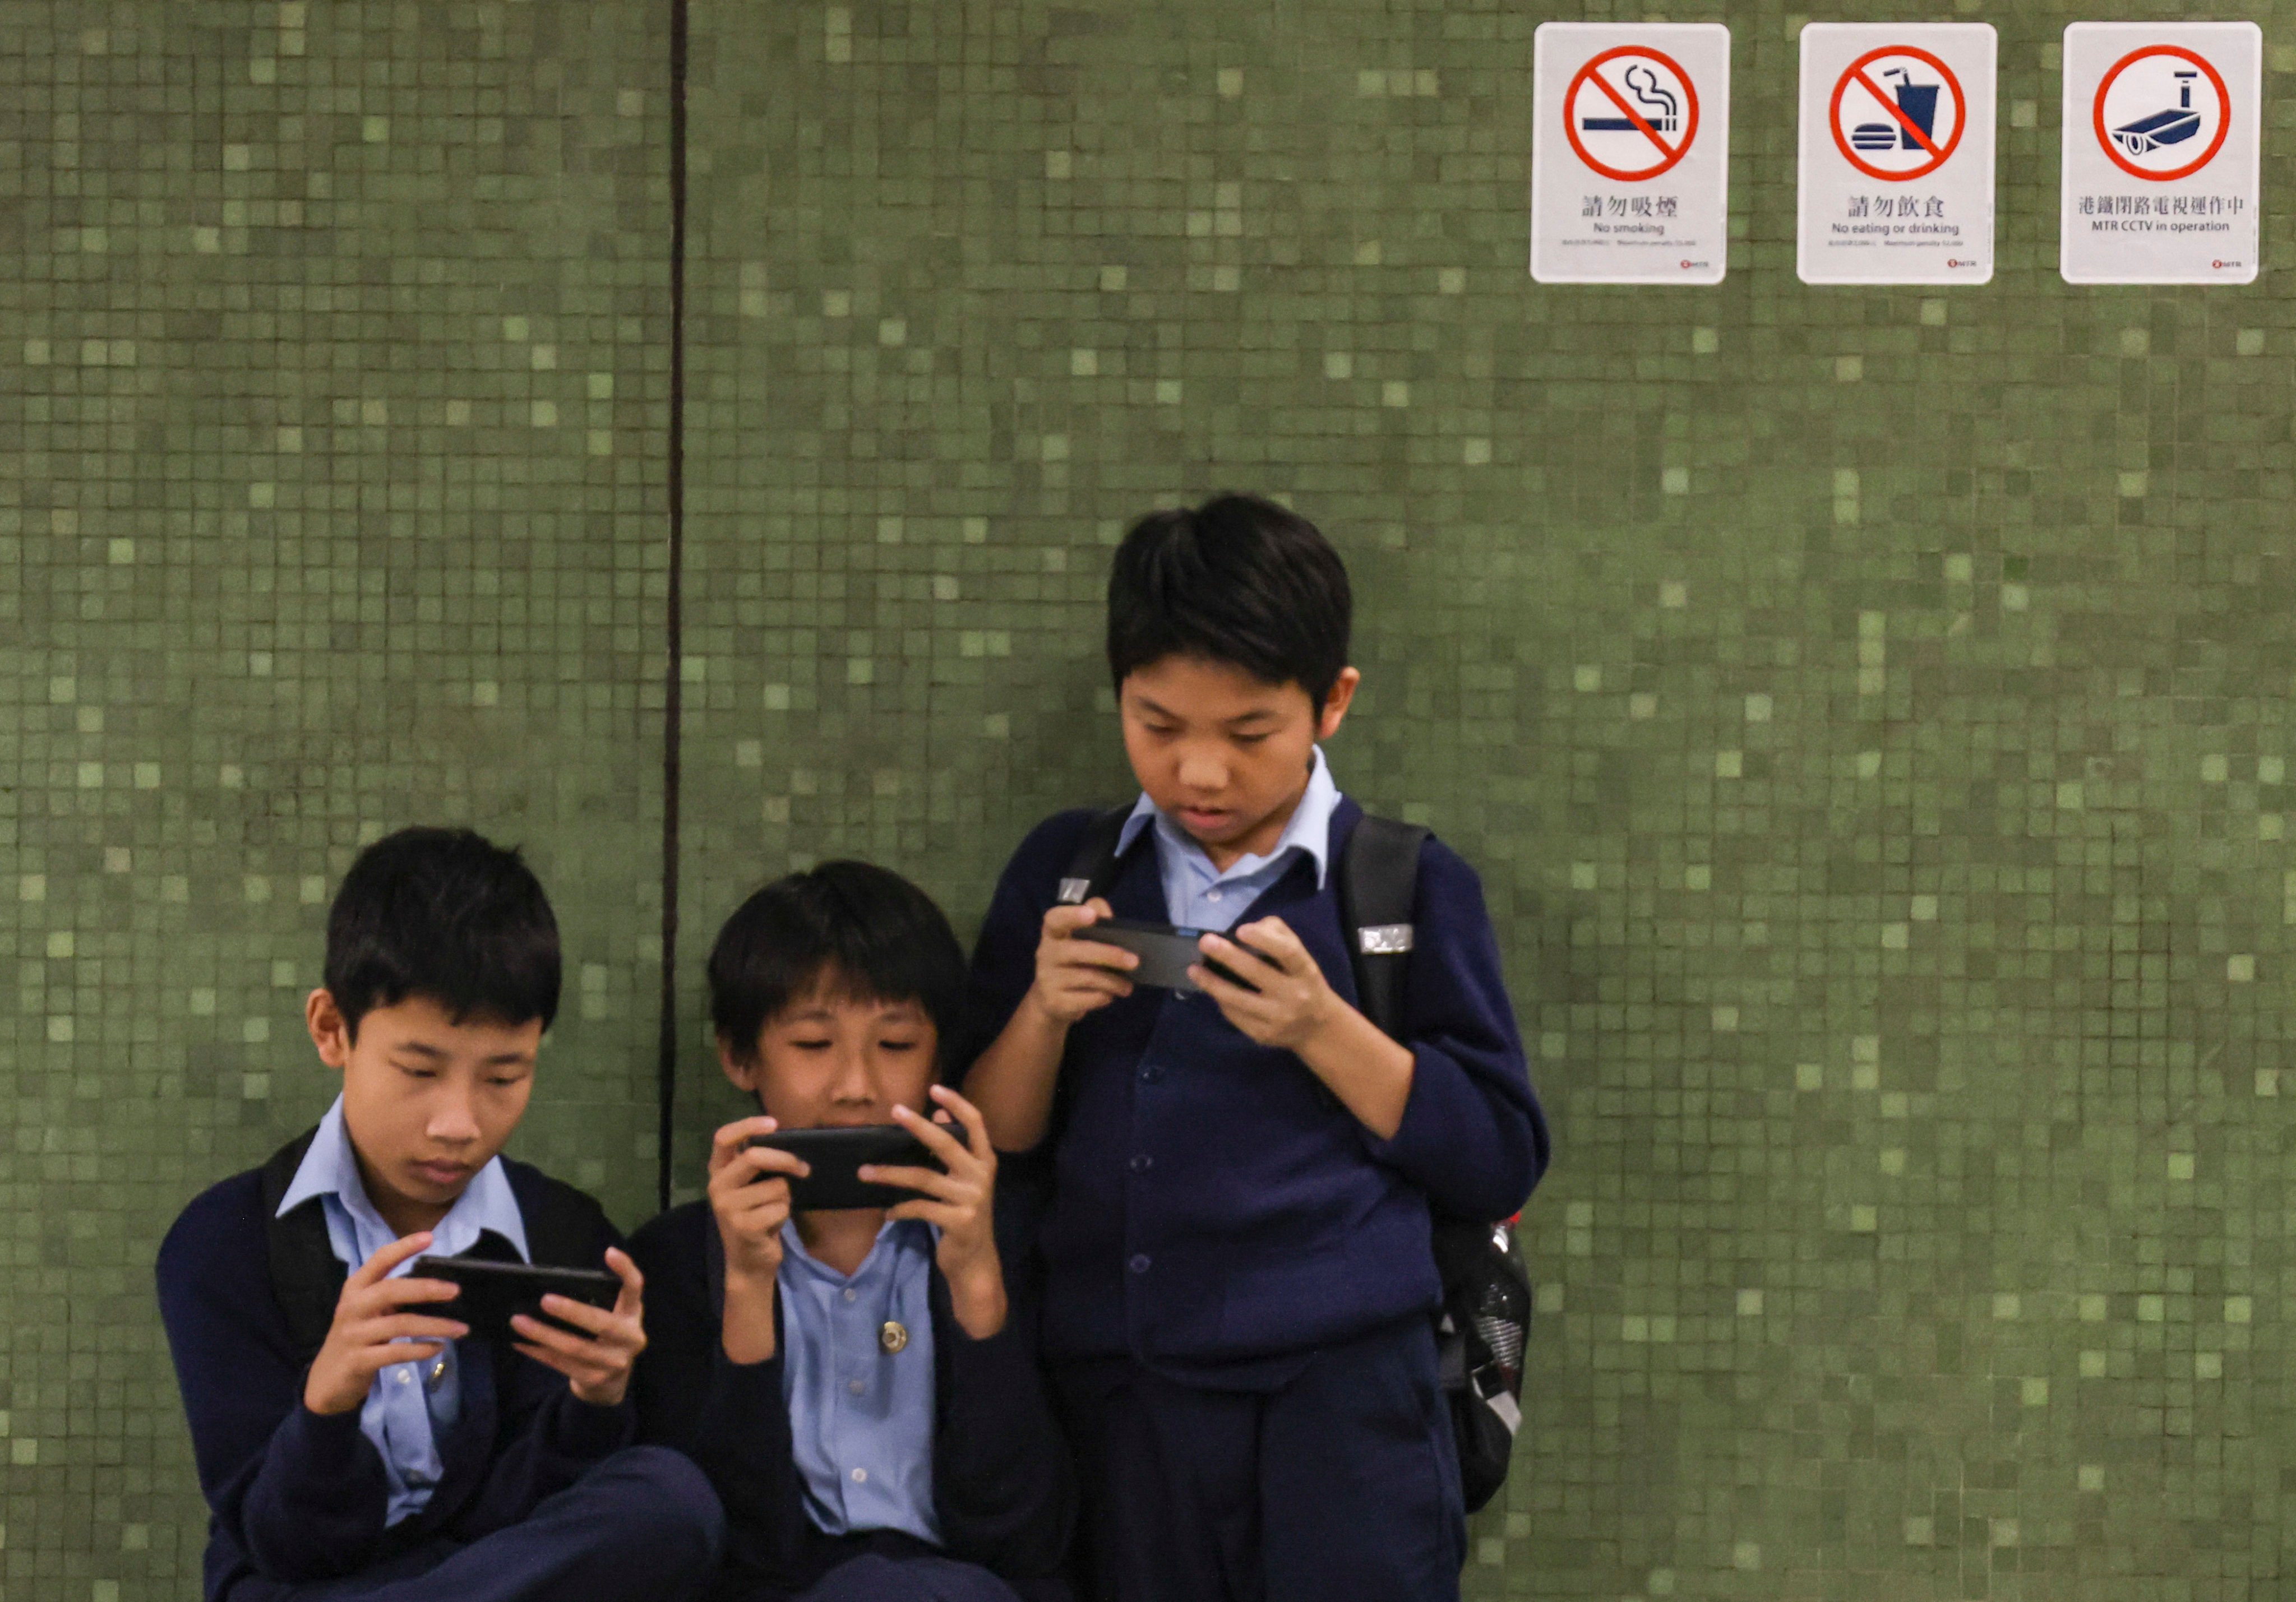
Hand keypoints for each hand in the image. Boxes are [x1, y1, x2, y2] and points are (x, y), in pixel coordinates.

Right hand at [302, 1231, 466, 1416]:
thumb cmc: (356, 1339)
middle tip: (455, 1291)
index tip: (430, 1237)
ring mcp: (353, 1334)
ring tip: (460, 1328)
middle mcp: (352, 1307)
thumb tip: (437, 1286)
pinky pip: (396, 1352)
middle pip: (391, 1290)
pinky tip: (438, 1348)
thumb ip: (391, 1297)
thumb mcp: (368, 1312)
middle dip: (426, 1288)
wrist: (326, 1382)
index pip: (379, 1260)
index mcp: (356, 1289)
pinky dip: (421, 1349)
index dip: (403, 1247)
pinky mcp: (358, 1360)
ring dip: (435, 1326)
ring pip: (400, 1324)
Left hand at [511, 1247, 646, 1407]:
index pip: (634, 1288)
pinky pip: (561, 1364)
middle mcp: (630, 1339)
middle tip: (544, 1300)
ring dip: (543, 1334)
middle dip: (571, 1311)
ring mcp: (614, 1363)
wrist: (612, 1383)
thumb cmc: (607, 1338)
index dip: (625, 1270)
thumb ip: (599, 1303)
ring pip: (575, 1347)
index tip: (609, 1252)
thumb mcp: (613, 1318)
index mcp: (633, 1315)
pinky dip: (538, 1352)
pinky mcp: (594, 1380)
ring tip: (519, 1322)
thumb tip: (554, 1285)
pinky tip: (520, 1342)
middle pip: (601, 1323)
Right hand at [708, 1116, 805, 1283]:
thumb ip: (761, 1165)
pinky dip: (785, 1215)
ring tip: (773, 1211)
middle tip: (804, 1169)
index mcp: (718, 1171)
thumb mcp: (753, 1187)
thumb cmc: (757, 1216)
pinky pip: (780, 1208)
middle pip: (754, 1157)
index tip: (774, 1123)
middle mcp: (717, 1186)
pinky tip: (772, 1226)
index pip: (723, 1138)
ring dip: (786, 1198)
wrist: (749, 1262)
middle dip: (786, 1160)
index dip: (748, 1125)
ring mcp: (727, 1207)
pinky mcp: (743, 1227)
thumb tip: (792, 1142)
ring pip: (776, 1186)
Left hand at [871, 1085, 1007, 1338]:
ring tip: (865, 1171)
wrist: (976, 1261)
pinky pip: (920, 1208)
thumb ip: (955, 1151)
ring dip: (890, 1174)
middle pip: (947, 1144)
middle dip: (918, 1126)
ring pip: (924, 1178)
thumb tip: (938, 1115)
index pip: (976, 1123)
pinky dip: (899, 1209)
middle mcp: (981, 1176)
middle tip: (895, 1111)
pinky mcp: (958, 1222)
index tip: (934, 1088)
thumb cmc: (965, 1215)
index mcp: (985, 1161)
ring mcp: (971, 1199)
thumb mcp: (965, 1181)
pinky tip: (887, 1212)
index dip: (957, 1104)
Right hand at [1025, 899, 1136, 1025]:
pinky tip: (1110, 996)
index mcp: (1053, 933)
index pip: (1055, 919)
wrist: (1052, 1001)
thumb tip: (1107, 916)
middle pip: (1078, 951)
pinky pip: (1087, 999)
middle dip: (1109, 955)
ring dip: (1113, 982)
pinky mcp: (1055, 1002)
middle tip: (1134, 961)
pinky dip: (1103, 997)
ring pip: (1087, 978)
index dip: (1072, 915)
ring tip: (1127, 986)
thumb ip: (1096, 922)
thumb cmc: (1074, 963)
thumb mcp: (1081, 941)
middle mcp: (1045, 954)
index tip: (1092, 915)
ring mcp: (1047, 979)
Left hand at [1193, 917, 1339, 1052]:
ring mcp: (1278, 1018)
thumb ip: (1278, 936)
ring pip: (1238, 999)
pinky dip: (1221, 1001)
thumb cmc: (1303, 982)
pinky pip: (1235, 1015)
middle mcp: (1294, 995)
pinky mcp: (1263, 1035)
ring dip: (1211, 983)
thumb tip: (1249, 928)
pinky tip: (1211, 990)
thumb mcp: (1301, 957)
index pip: (1287, 952)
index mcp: (1305, 971)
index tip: (1240, 930)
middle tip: (1205, 942)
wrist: (1317, 1028)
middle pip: (1257, 973)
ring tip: (1193, 970)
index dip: (1263, 939)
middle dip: (1228, 956)